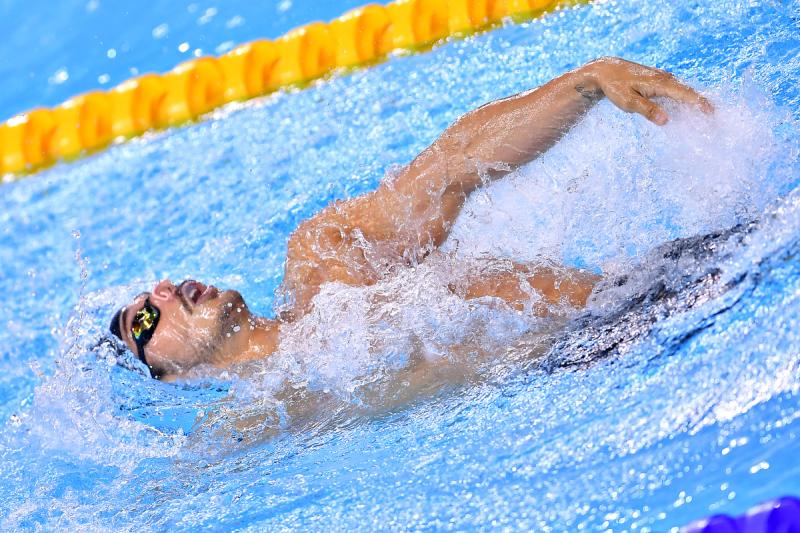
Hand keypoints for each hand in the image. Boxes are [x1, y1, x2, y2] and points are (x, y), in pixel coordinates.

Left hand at [581, 57, 713, 124]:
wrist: (605, 70)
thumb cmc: (615, 87)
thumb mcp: (628, 102)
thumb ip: (647, 110)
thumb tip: (666, 121)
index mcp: (659, 83)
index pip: (685, 94)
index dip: (699, 103)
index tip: (712, 113)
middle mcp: (664, 78)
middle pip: (688, 91)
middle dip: (701, 103)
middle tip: (714, 117)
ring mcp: (661, 77)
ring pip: (682, 89)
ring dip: (693, 100)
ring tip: (705, 113)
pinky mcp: (657, 79)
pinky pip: (675, 89)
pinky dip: (683, 97)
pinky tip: (686, 107)